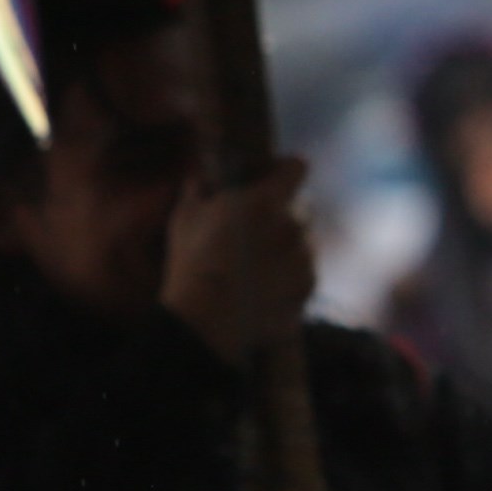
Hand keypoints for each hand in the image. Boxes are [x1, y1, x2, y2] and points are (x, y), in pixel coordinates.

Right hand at [162, 161, 313, 364]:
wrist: (205, 322)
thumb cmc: (192, 265)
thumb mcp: (184, 219)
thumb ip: (197, 191)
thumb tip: (199, 180)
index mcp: (266, 201)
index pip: (296, 167)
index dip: (284, 170)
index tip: (272, 178)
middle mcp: (294, 226)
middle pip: (298, 209)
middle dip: (279, 216)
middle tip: (252, 234)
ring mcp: (304, 259)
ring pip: (302, 244)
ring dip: (285, 249)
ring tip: (253, 270)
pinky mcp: (307, 289)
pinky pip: (303, 276)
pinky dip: (288, 280)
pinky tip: (261, 291)